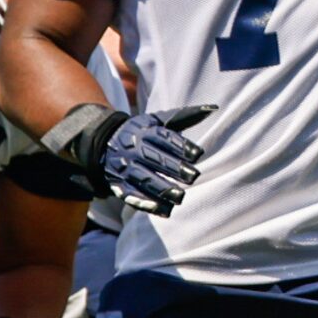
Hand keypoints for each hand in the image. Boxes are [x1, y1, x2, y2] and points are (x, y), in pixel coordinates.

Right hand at [78, 105, 214, 214]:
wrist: (104, 143)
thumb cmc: (142, 132)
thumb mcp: (158, 120)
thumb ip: (185, 116)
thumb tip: (213, 108)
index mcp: (144, 131)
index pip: (163, 138)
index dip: (180, 146)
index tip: (197, 155)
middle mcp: (134, 149)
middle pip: (154, 159)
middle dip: (173, 168)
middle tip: (193, 176)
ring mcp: (125, 168)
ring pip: (143, 179)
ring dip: (162, 189)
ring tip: (180, 197)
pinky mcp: (119, 185)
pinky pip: (132, 195)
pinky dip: (147, 203)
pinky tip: (164, 210)